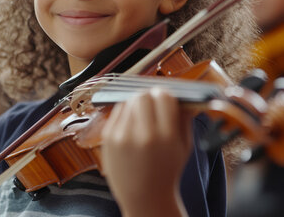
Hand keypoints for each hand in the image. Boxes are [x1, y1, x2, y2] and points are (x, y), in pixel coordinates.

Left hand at [101, 89, 191, 216]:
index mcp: (166, 137)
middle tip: (153, 103)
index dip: (165, 94)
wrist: (144, 197)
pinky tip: (131, 122)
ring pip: (128, 101)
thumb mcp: (184, 147)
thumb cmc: (167, 171)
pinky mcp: (108, 138)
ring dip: (136, 103)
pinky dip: (125, 112)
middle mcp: (143, 135)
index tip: (166, 98)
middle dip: (149, 96)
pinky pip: (117, 112)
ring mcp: (122, 136)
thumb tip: (184, 96)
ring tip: (142, 115)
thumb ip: (184, 119)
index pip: (163, 97)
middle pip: (143, 96)